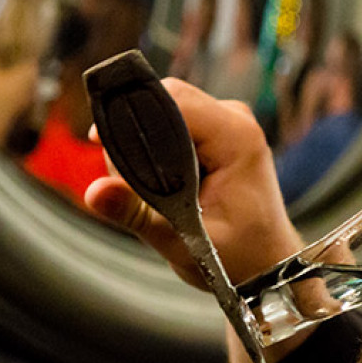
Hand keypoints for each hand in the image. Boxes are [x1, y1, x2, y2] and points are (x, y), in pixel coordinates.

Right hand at [84, 78, 303, 290]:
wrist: (267, 264)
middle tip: (125, 181)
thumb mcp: (183, 242)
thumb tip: (94, 192)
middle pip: (164, 98)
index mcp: (236, 138)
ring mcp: (228, 122)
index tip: (99, 142)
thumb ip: (137, 214)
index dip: (129, 113)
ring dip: (144, 142)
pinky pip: (175, 120)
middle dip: (134, 133)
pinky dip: (157, 146)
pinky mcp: (218, 130)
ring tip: (146, 189)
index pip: (171, 99)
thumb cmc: (239, 256)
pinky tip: (158, 181)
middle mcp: (236, 120)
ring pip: (166, 108)